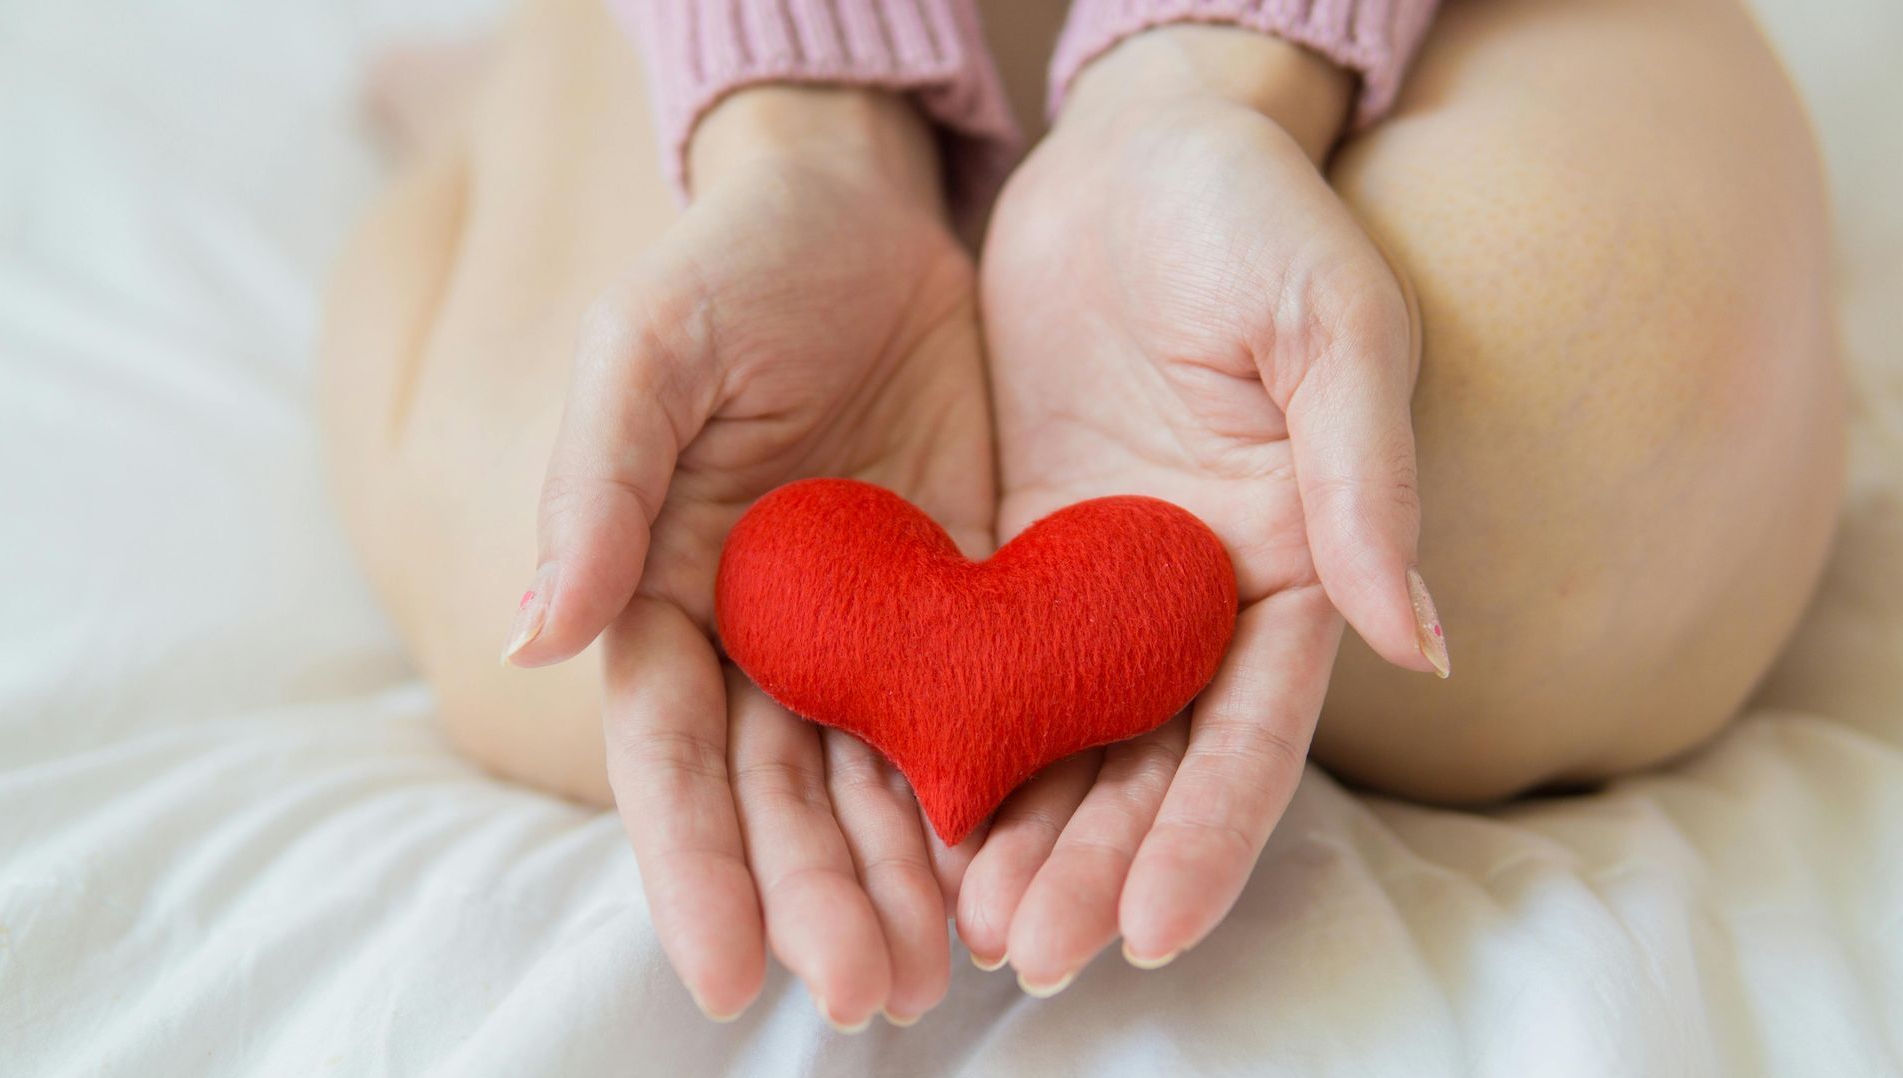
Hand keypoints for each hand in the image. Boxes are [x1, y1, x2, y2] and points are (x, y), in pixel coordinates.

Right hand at [503, 87, 993, 1026]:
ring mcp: (863, 628)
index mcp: (665, 594)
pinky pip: (971, 713)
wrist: (861, 212)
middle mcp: (761, 636)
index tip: (730, 975)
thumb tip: (535, 633)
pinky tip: (1010, 866)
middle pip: (779, 796)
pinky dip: (984, 794)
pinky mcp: (960, 601)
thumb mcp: (646, 352)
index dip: (694, 866)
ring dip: (901, 880)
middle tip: (869, 993)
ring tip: (939, 973)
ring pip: (875, 781)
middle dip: (817, 897)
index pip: (670, 756)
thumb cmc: (731, 269)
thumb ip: (598, 487)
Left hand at [959, 27, 1446, 988]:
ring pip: (1064, 739)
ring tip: (966, 926)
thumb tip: (1423, 642)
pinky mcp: (1018, 554)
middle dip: (1096, 864)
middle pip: (1149, 764)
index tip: (1153, 929)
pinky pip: (985, 666)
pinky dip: (958, 743)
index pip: (1254, 731)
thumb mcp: (1329, 323)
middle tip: (1028, 951)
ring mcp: (1103, 585)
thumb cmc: (1252, 214)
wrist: (1132, 151)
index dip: (1208, 833)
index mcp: (1291, 565)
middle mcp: (1196, 599)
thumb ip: (1367, 477)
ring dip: (1022, 835)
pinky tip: (912, 815)